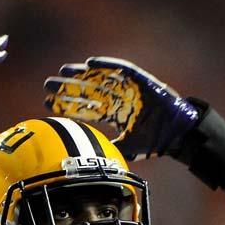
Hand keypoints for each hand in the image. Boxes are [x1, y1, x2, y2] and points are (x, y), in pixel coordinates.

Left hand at [44, 57, 199, 160]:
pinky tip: (90, 63)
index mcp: (114, 114)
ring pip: (99, 79)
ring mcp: (128, 89)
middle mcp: (118, 99)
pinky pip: (121, 70)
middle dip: (67, 89)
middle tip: (47, 85)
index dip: (67, 106)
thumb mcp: (128, 148)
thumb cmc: (156, 141)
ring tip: (62, 71)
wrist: (177, 134)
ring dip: (81, 74)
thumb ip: (110, 149)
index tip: (48, 103)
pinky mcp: (140, 81)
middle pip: (87, 92)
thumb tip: (92, 161)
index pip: (86, 109)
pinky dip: (107, 66)